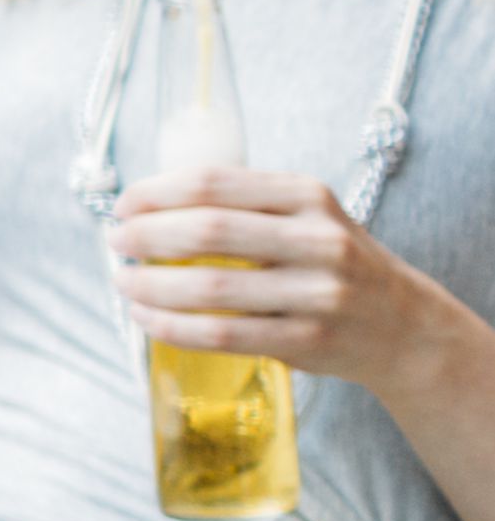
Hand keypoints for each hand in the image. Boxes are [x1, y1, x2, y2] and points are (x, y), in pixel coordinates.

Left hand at [111, 166, 490, 395]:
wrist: (403, 325)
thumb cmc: (331, 264)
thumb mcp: (304, 217)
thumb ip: (243, 205)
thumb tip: (146, 205)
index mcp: (307, 196)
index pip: (214, 182)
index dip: (155, 192)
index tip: (123, 206)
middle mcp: (318, 239)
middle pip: (207, 230)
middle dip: (146, 236)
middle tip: (116, 244)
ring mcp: (317, 292)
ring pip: (210, 287)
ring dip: (151, 287)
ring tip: (124, 284)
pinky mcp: (308, 339)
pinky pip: (222, 334)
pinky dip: (172, 327)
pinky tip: (147, 320)